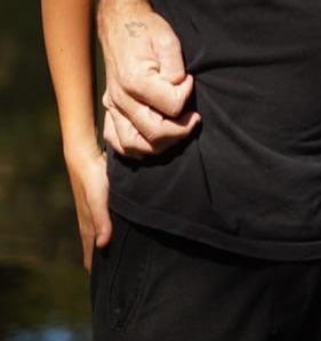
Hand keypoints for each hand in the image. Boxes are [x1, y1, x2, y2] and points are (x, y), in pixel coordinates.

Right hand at [64, 143, 110, 271]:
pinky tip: (116, 226)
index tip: (100, 283)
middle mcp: (89, 219)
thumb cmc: (92, 180)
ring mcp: (93, 209)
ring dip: (104, 243)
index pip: (90, 251)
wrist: (85, 156)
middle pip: (94, 244)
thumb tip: (103, 245)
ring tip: (113, 253)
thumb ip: (101, 221)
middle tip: (110, 273)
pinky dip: (108, 228)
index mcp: (88, 224)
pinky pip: (104, 219)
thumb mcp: (98, 201)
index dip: (94, 265)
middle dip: (100, 258)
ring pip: (99, 231)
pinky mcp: (99, 199)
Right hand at [96, 0, 198, 156]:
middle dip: (181, 130)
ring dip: (161, 145)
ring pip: (134, 146)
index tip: (190, 80)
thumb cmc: (147, 29)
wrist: (120, 23)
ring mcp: (112, 106)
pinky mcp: (109, 109)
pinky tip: (153, 140)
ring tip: (178, 131)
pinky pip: (117, 142)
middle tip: (194, 118)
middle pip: (154, 133)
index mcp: (135, 80)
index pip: (171, 106)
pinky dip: (136, 148)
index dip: (187, 96)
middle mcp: (119, 98)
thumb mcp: (167, 39)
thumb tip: (180, 88)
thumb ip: (174, 67)